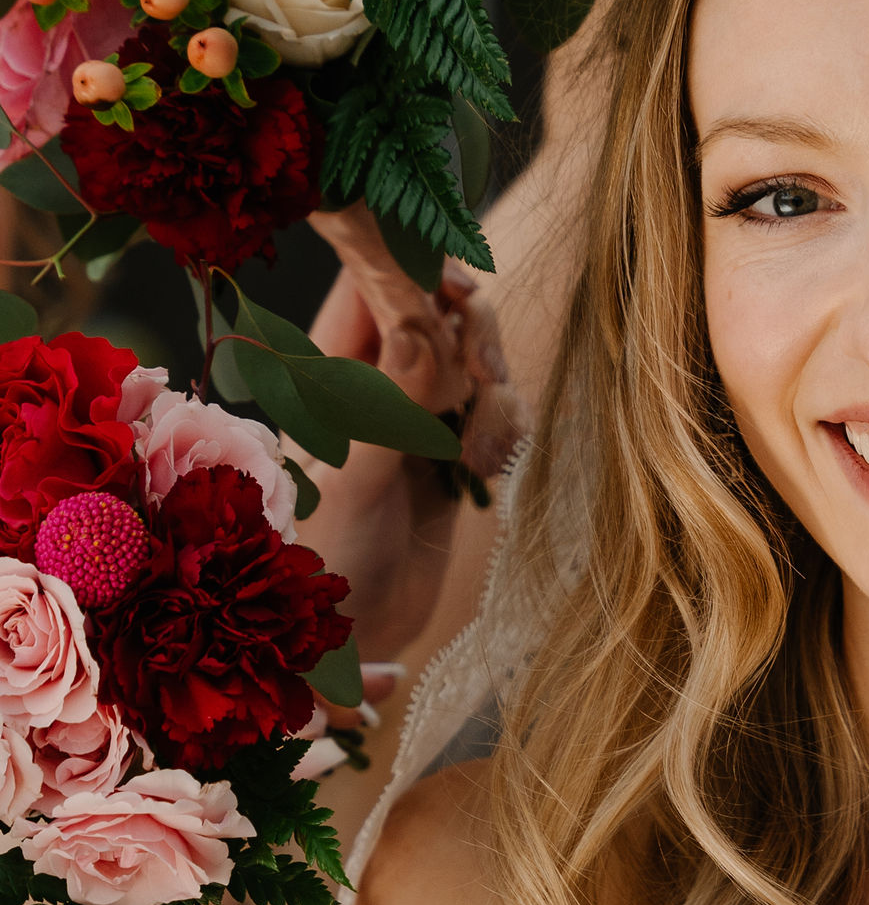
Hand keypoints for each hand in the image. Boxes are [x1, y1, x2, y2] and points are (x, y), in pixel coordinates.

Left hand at [295, 203, 527, 662]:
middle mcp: (374, 380)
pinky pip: (499, 408)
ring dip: (495, 395)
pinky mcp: (455, 448)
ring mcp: (419, 412)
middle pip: (438, 307)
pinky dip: (507, 429)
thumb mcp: (355, 479)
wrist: (355, 638)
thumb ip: (392, 400)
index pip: (370, 284)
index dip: (413, 266)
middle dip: (471, 332)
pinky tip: (486, 474)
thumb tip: (422, 324)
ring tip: (479, 458)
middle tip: (487, 374)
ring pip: (477, 356)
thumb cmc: (325, 562)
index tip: (454, 286)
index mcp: (325, 371)